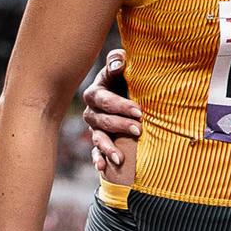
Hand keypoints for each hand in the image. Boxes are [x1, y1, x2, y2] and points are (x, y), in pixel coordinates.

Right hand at [81, 49, 141, 181]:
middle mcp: (92, 111)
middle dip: (119, 126)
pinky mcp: (100, 140)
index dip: (120, 106)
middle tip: (138, 130)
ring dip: (107, 148)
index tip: (138, 112)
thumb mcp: (123, 67)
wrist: (128, 91)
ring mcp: (94, 128)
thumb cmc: (126, 77)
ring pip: (97, 138)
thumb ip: (118, 61)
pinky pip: (95, 151)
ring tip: (119, 158)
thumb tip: (119, 64)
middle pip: (102, 120)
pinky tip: (103, 168)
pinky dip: (98, 159)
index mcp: (96, 93)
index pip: (104, 100)